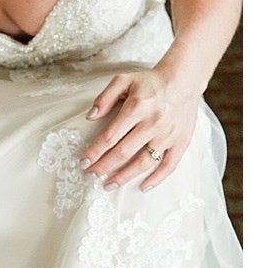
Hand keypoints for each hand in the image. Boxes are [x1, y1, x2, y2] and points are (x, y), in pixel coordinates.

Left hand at [80, 68, 197, 189]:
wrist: (184, 80)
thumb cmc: (149, 82)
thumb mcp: (123, 80)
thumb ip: (104, 98)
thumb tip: (89, 117)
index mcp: (137, 107)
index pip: (110, 136)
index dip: (94, 152)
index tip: (83, 162)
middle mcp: (154, 123)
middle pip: (123, 152)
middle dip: (104, 167)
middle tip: (90, 176)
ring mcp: (169, 135)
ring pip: (144, 162)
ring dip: (125, 177)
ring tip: (108, 185)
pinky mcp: (182, 142)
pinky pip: (169, 165)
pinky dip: (156, 179)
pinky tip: (142, 187)